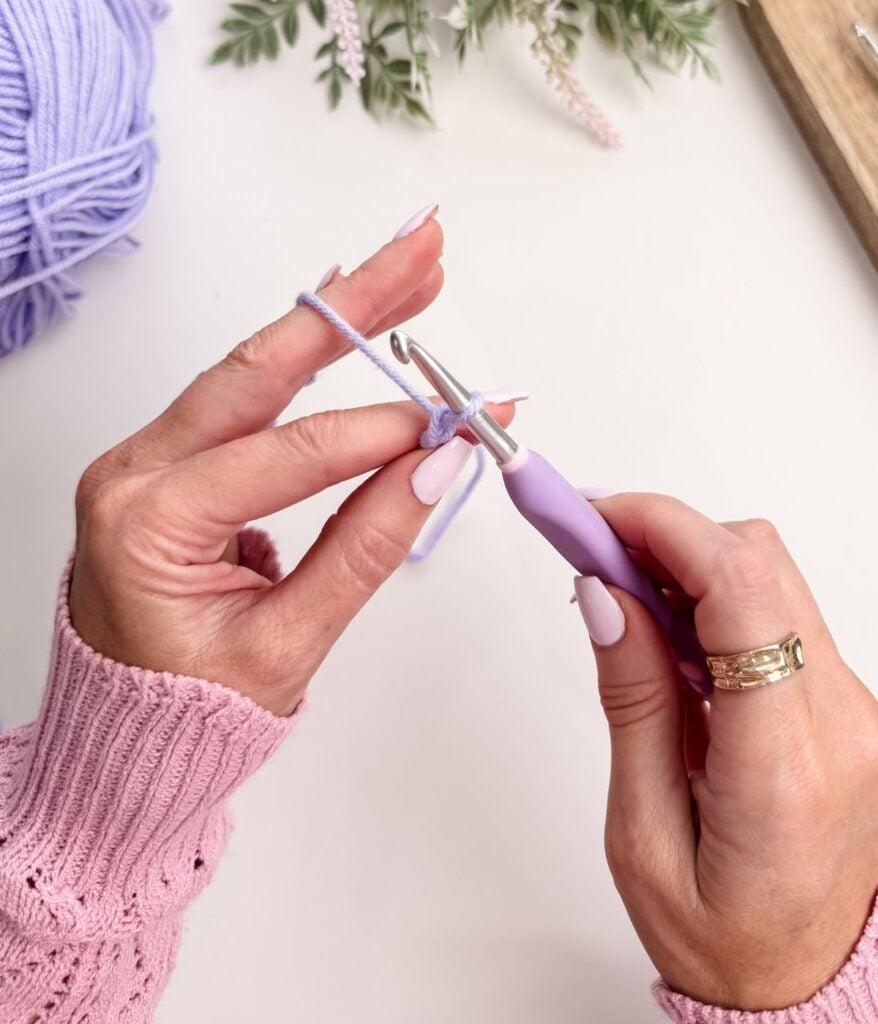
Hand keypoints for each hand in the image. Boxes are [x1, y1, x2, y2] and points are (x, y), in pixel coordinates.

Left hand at [70, 217, 513, 716]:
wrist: (127, 734)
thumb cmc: (190, 709)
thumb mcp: (287, 645)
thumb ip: (364, 548)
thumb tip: (434, 468)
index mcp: (148, 524)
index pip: (289, 456)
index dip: (382, 434)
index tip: (456, 422)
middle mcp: (135, 473)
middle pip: (259, 367)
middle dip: (352, 305)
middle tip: (423, 251)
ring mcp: (148, 460)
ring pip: (252, 368)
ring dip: (333, 316)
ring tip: (405, 271)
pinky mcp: (172, 462)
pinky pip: (243, 395)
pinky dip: (303, 357)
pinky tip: (346, 319)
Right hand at [575, 493, 877, 1008]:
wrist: (803, 980)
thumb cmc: (725, 937)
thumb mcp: (643, 834)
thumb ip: (632, 702)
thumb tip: (607, 598)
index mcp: (784, 765)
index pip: (741, 593)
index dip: (663, 528)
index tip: (595, 515)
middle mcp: (840, 723)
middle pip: (760, 561)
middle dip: (664, 533)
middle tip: (589, 549)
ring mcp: (852, 708)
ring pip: (769, 575)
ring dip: (685, 561)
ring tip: (619, 592)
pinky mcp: (843, 701)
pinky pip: (778, 612)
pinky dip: (712, 595)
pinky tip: (663, 625)